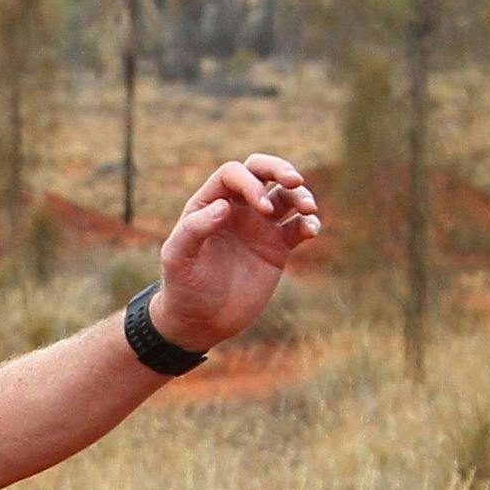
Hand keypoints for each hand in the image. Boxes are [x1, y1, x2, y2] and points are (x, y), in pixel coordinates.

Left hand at [151, 152, 322, 350]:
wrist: (200, 321)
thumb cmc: (183, 288)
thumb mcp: (178, 259)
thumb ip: (193, 230)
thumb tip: (225, 206)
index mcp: (209, 204)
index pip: (234, 174)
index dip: (250, 183)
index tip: (261, 208)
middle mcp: (236, 209)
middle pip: (262, 171)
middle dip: (280, 169)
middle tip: (294, 180)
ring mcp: (259, 226)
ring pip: (286, 196)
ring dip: (301, 195)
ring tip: (308, 209)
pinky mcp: (277, 247)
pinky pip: (298, 226)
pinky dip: (309, 223)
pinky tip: (311, 230)